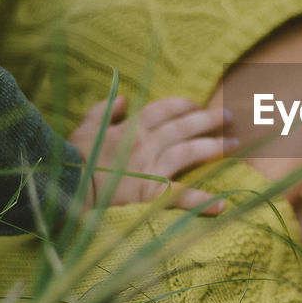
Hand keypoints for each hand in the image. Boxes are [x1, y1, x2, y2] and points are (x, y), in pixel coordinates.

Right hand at [67, 95, 236, 212]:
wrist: (67, 189)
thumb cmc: (72, 160)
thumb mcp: (85, 129)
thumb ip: (104, 111)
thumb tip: (124, 98)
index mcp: (130, 127)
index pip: (164, 109)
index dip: (183, 105)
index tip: (197, 104)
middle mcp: (146, 144)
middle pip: (184, 126)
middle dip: (209, 119)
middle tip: (230, 116)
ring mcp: (151, 168)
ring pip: (190, 152)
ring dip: (215, 147)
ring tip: (234, 144)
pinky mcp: (151, 194)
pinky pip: (182, 197)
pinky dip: (203, 201)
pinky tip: (222, 204)